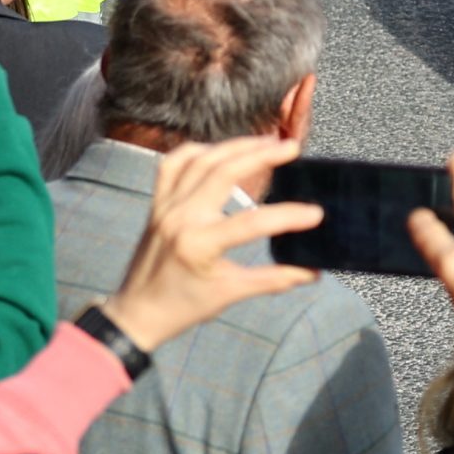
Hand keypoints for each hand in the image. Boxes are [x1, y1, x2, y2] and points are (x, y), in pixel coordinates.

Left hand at [94, 135, 321, 350]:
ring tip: (266, 141)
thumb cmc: (183, 307)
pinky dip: (198, 151)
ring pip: (201, 160)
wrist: (137, 313)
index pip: (252, 222)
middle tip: (291, 148)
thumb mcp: (230, 294)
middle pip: (224, 172)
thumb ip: (273, 279)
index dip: (288, 216)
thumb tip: (312, 272)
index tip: (316, 213)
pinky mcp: (157, 202)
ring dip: (235, 146)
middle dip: (260, 155)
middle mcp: (180, 217)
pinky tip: (221, 150)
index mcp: (199, 244)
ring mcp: (166, 205)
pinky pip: (173, 163)